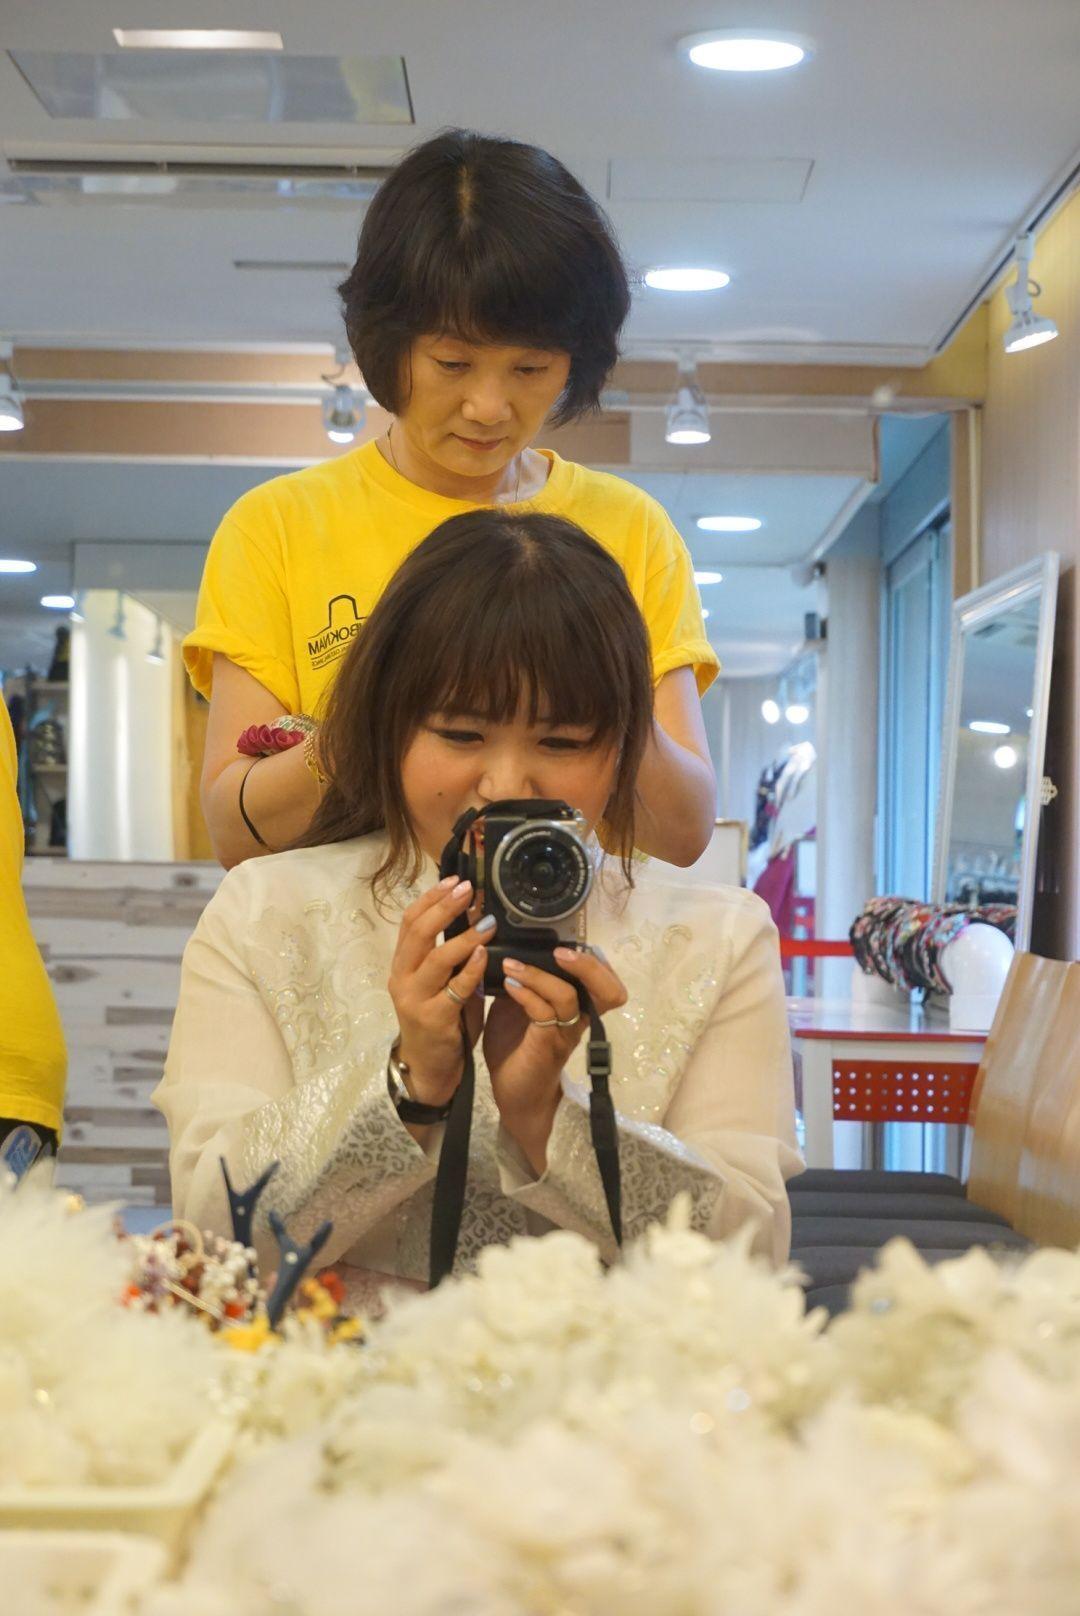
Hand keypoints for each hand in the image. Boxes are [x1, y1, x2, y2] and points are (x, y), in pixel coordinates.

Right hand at [387, 876, 491, 1107]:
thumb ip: (450, 954)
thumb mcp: (439, 981)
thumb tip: (475, 913)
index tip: (455, 879)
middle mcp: (401, 978)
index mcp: (402, 964)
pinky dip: (470, 969)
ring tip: (488, 922)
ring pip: (436, 958)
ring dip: (464, 936)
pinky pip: (454, 989)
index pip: (409, 921)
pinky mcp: (433, 1018)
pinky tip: (484, 954)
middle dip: (445, 907)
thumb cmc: (440, 1018)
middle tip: (470, 889)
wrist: (429, 1066)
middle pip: (418, 933)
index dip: (431, 898)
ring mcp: (414, 999)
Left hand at [484, 946, 626, 1169]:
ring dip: (539, 974)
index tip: (569, 943)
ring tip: (513, 964)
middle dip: (588, 965)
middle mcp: (578, 1020)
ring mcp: (564, 1034)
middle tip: (561, 951)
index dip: (597, 961)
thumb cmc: (518, 1050)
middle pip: (607, 990)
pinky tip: (508, 985)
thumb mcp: (517, 1008)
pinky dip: (526, 993)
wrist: (513, 1096)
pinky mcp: (545, 1046)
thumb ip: (522, 982)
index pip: (606, 982)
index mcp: (577, 1008)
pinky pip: (543, 1013)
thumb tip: (507, 949)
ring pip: (569, 997)